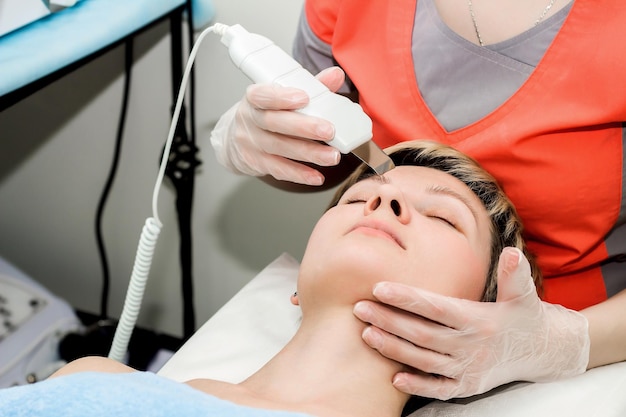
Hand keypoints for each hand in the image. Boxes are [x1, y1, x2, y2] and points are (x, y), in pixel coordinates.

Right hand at [210, 67, 345, 184]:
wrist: (235, 139)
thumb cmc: (265, 113)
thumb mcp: (281, 96)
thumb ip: (310, 86)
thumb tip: (335, 75)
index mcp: (254, 98)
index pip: (263, 95)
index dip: (282, 97)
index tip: (304, 97)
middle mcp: (249, 120)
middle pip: (274, 123)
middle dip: (304, 128)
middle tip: (329, 131)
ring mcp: (251, 143)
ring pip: (280, 148)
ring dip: (309, 153)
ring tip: (332, 156)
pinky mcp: (256, 163)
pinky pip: (279, 169)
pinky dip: (299, 174)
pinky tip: (316, 176)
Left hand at [353, 247, 589, 399]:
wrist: (544, 352)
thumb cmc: (525, 317)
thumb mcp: (524, 295)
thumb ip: (514, 275)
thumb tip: (512, 253)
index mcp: (479, 320)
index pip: (436, 307)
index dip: (406, 298)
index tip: (379, 288)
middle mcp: (472, 347)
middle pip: (422, 334)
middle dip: (388, 320)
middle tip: (359, 308)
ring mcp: (469, 370)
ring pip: (424, 360)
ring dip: (393, 348)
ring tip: (366, 334)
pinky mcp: (468, 387)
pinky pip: (439, 389)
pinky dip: (417, 386)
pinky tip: (394, 378)